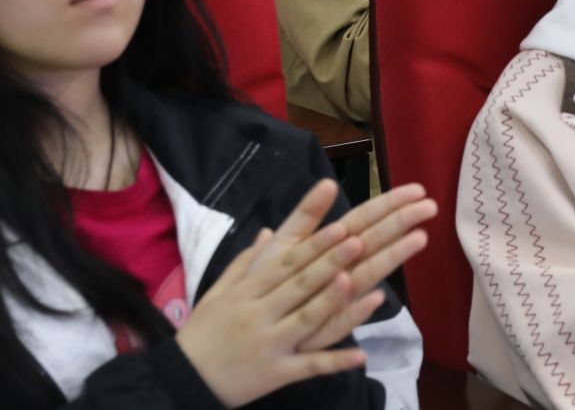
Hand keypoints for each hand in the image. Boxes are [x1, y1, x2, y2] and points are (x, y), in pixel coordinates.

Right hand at [176, 180, 434, 408]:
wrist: (180, 380)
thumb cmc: (201, 332)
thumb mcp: (218, 293)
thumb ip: (245, 263)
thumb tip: (268, 230)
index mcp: (246, 292)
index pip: (285, 264)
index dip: (313, 246)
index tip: (340, 227)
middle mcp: (259, 315)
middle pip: (298, 286)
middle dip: (328, 263)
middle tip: (358, 241)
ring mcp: (269, 345)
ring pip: (306, 321)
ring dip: (331, 302)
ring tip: (355, 283)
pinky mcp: (275, 374)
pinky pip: (308, 367)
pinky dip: (334, 362)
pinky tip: (361, 354)